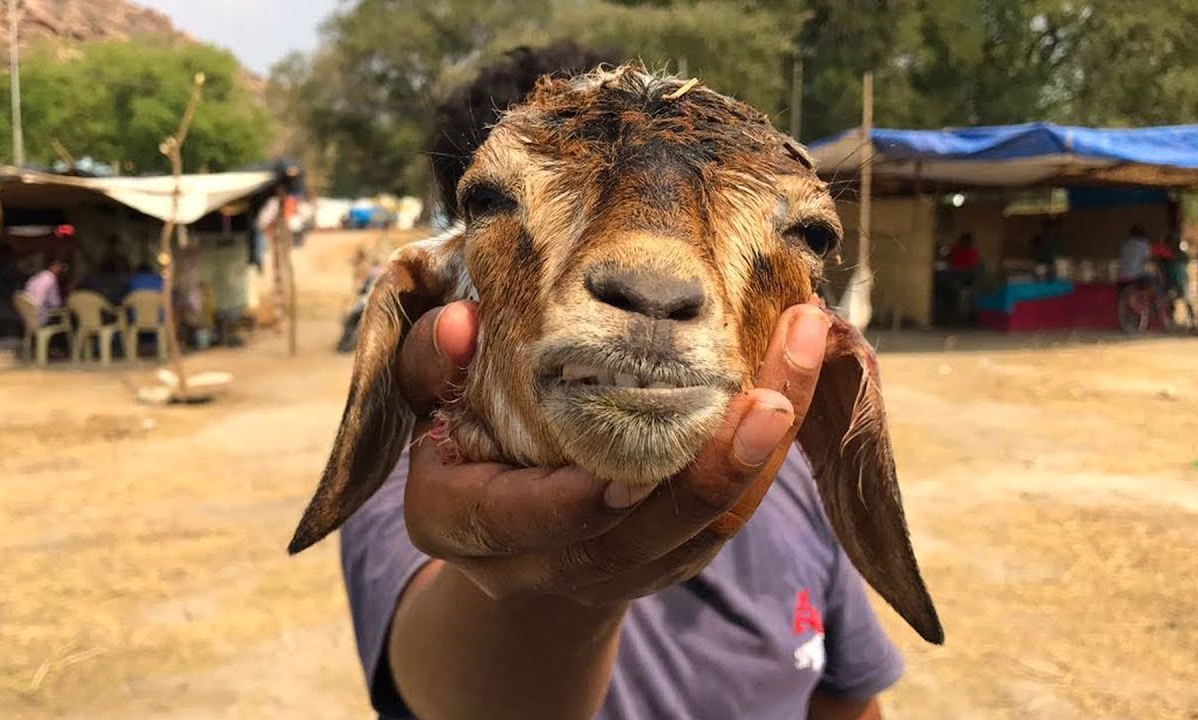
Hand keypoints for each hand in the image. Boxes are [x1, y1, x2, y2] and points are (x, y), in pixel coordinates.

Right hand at [397, 300, 829, 606]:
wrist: (504, 525)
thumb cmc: (460, 440)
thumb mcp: (424, 398)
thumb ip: (431, 362)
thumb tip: (463, 322)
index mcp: (463, 524)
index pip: (512, 522)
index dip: (566, 505)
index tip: (623, 469)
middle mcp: (540, 562)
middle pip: (633, 538)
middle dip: (707, 472)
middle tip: (768, 394)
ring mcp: (611, 570)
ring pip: (700, 531)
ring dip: (760, 452)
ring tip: (802, 354)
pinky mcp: (666, 559)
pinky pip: (727, 519)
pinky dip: (769, 456)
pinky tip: (798, 378)